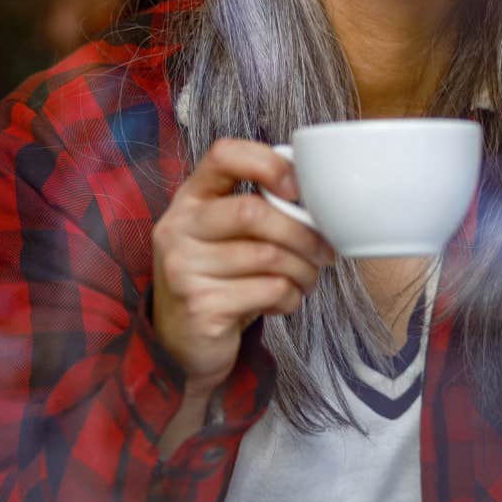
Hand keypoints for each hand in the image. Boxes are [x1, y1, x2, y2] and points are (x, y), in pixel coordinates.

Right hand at [151, 138, 335, 393]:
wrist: (183, 346)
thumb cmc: (218, 281)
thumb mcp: (226, 238)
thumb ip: (257, 210)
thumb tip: (319, 196)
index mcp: (189, 200)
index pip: (223, 155)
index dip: (267, 163)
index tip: (296, 188)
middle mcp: (178, 229)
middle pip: (253, 211)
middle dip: (302, 233)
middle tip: (323, 252)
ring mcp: (183, 268)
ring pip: (268, 255)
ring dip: (304, 270)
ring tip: (307, 279)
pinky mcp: (200, 305)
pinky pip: (268, 291)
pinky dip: (291, 297)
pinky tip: (283, 302)